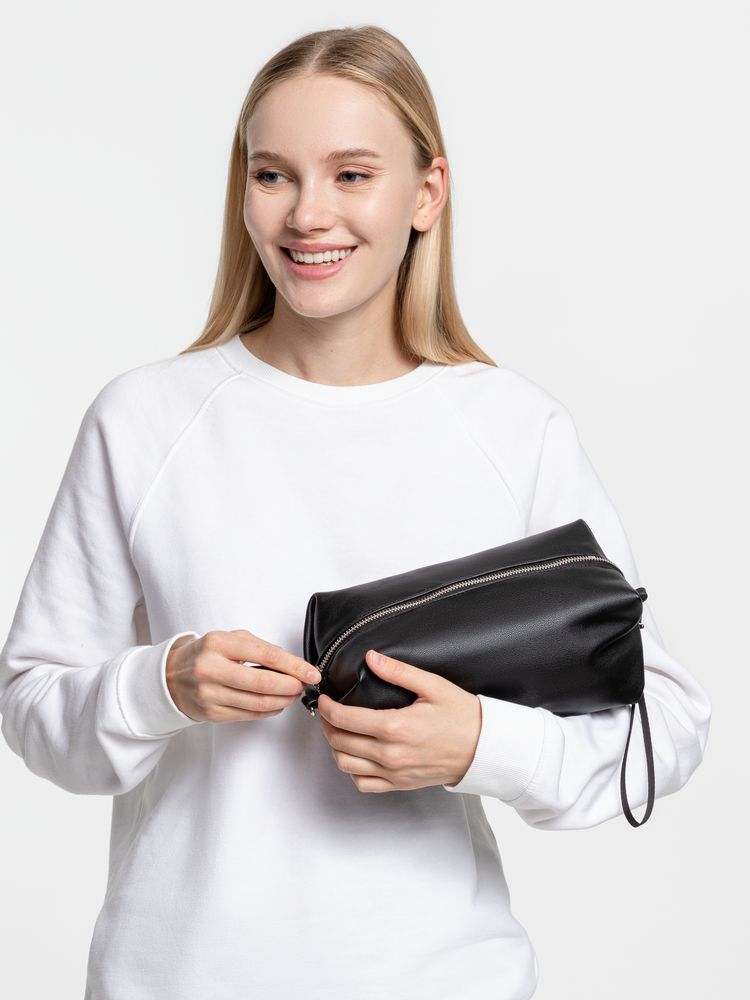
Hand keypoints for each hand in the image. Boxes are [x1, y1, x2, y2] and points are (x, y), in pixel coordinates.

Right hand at [166, 630, 320, 722]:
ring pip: (258, 703)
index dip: (294, 666)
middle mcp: (211, 669)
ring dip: (284, 700)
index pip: (266, 656)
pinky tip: (277, 703)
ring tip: (293, 693)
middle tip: (304, 684)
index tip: (311, 672)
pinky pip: (249, 715)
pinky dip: (270, 710)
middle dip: (291, 686)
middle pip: (264, 684)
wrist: (171, 676)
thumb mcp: (229, 639)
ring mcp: (210, 694)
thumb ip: (259, 648)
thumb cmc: (206, 654)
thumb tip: (292, 664)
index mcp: (218, 644)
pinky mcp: (212, 714)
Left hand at [317, 648, 481, 791]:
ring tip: (338, 730)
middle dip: (326, 724)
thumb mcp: (433, 685)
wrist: (484, 748)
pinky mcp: (399, 784)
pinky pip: (363, 783)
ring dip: (335, 746)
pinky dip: (352, 769)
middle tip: (327, 711)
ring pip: (345, 764)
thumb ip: (399, 672)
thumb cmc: (462, 716)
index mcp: (396, 727)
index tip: (324, 698)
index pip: (345, 718)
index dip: (327, 707)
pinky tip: (356, 754)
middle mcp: (391, 754)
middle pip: (339, 741)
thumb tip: (371, 658)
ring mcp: (394, 773)